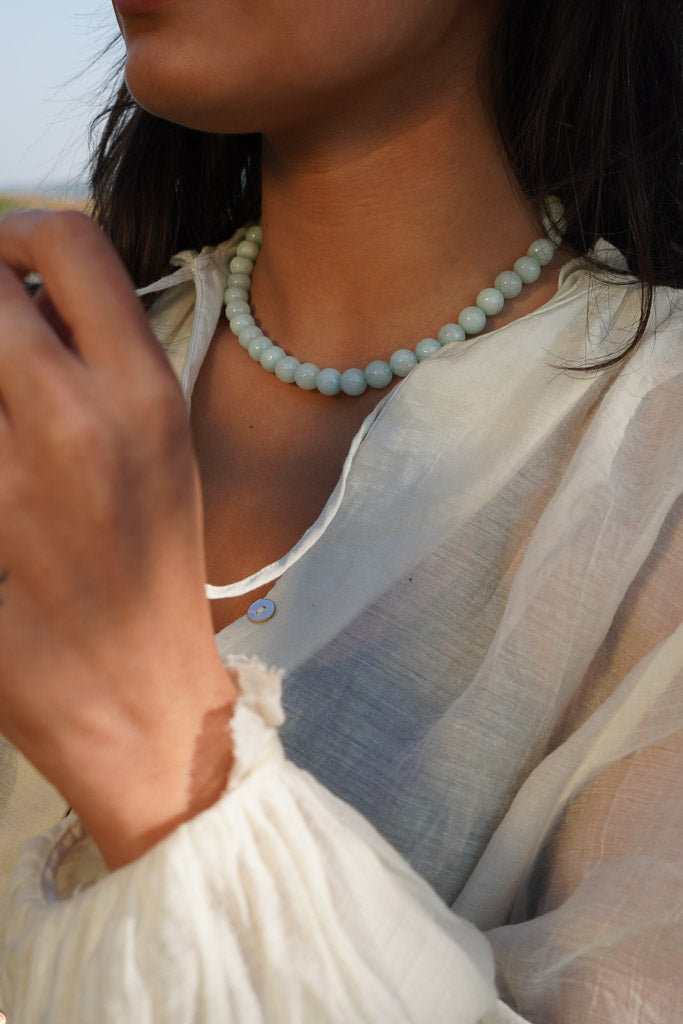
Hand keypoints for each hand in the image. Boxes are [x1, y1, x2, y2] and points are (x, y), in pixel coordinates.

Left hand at [0, 211, 236, 867]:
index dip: (14, 232)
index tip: (3, 269)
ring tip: (4, 427)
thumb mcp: (159, 452)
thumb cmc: (155, 570)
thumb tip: (22, 300)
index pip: (66, 240)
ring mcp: (14, 483)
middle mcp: (78, 421)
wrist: (141, 696)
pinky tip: (3, 489)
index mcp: (144, 393)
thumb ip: (97, 363)